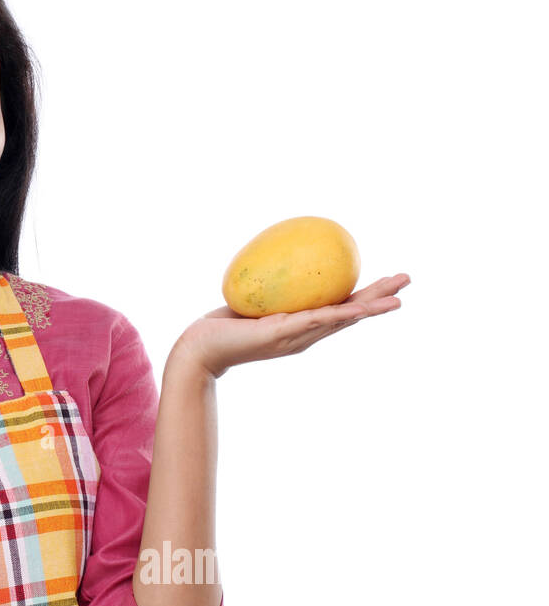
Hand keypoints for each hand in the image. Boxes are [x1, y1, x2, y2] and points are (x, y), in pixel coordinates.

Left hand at [172, 273, 410, 378]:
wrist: (199, 349)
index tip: (385, 282)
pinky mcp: (281, 334)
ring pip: (341, 319)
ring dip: (371, 308)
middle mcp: (304, 335)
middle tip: (407, 281)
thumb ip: (267, 286)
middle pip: (350, 315)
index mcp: (300, 326)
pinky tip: (360, 308)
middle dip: (379, 299)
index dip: (363, 297)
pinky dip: (340, 315)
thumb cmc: (220, 325)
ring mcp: (295, 337)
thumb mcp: (250, 299)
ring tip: (398, 298)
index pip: (338, 308)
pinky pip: (316, 320)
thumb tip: (276, 256)